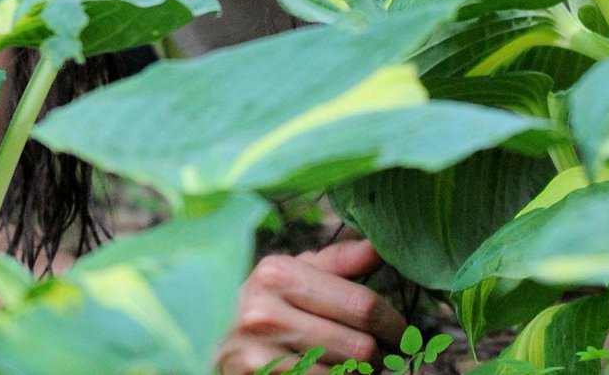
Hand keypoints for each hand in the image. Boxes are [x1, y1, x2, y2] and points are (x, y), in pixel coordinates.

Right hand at [217, 237, 407, 374]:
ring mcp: (259, 354)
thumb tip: (380, 246)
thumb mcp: (291, 272)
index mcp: (278, 274)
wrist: (206, 337)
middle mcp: (265, 312)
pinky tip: (328, 372)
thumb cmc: (262, 302)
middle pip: (359, 348)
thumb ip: (338, 262)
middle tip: (381, 354)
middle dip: (379, 355)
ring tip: (353, 365)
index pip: (361, 305)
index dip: (393, 322)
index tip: (403, 330)